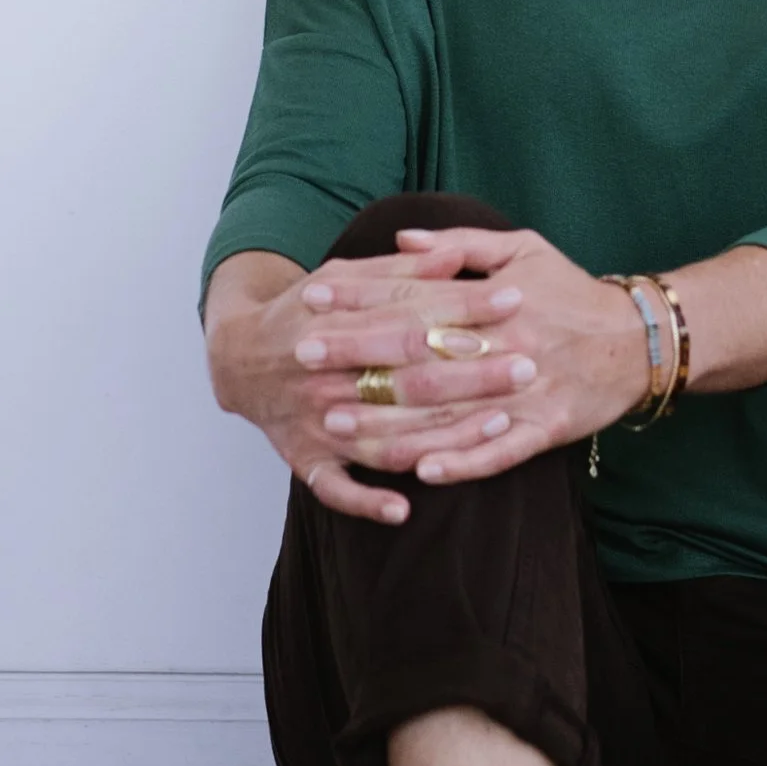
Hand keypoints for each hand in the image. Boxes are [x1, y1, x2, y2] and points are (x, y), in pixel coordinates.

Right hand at [204, 245, 555, 524]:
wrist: (237, 357)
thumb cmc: (303, 311)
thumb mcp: (342, 277)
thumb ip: (399, 270)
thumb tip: (455, 256)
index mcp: (338, 322)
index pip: (412, 314)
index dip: (465, 307)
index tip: (515, 299)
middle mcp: (328, 375)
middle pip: (410, 376)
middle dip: (473, 372)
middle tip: (529, 364)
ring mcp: (316, 422)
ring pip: (387, 435)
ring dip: (446, 436)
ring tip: (504, 424)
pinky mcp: (305, 459)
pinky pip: (335, 488)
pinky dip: (366, 501)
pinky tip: (404, 510)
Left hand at [283, 225, 649, 515]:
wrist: (641, 340)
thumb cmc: (573, 292)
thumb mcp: (524, 250)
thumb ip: (461, 247)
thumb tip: (402, 242)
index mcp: (495, 300)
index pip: (414, 298)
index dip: (361, 298)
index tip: (312, 298)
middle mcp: (505, 345)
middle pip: (419, 356)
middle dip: (357, 357)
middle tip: (300, 360)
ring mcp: (525, 392)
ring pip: (448, 413)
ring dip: (390, 422)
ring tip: (336, 427)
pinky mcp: (547, 429)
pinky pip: (500, 454)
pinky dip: (462, 463)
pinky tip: (422, 472)